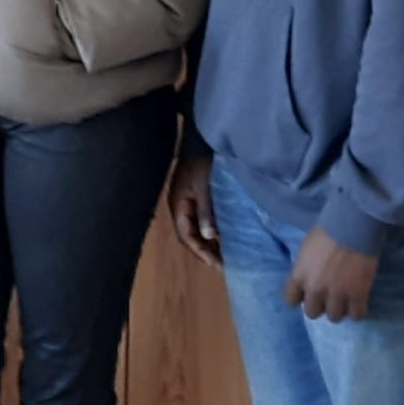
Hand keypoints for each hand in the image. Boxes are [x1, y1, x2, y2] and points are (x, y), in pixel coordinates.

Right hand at [168, 155, 220, 269]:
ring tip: (225, 253)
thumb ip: (205, 212)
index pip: (186, 236)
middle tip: (223, 263)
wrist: (200, 140)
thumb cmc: (202, 164)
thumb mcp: (204, 188)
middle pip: (190, 234)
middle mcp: (180, 206)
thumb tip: (208, 236)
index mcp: (178, 205)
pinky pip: (201, 219)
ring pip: (196, 228)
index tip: (217, 264)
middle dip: (205, 250)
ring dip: (209, 241)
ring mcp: (187, 201)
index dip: (201, 251)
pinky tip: (223, 234)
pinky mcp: (195, 196)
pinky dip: (211, 229)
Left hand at [285, 227, 378, 321]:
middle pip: (311, 313)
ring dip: (338, 309)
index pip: (290, 300)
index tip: (305, 293)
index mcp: (299, 276)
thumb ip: (304, 268)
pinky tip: (358, 300)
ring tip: (344, 299)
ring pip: (334, 317)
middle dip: (319, 305)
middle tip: (327, 296)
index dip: (299, 297)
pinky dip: (357, 310)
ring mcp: (337, 295)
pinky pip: (356, 315)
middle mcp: (315, 290)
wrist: (352, 228)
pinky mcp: (358, 296)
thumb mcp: (306, 250)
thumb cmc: (326, 231)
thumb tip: (308, 278)